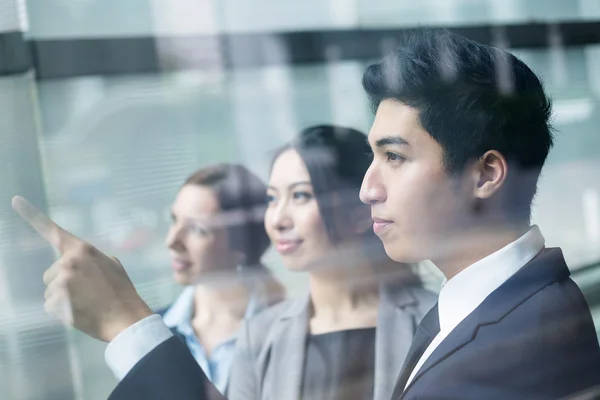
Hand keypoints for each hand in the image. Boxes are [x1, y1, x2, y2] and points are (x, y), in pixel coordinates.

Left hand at [12, 196, 153, 341]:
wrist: (126, 318)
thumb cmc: (121, 292)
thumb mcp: (112, 265)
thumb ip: (92, 259)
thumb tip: (83, 262)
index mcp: (82, 249)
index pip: (52, 230)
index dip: (31, 214)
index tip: (15, 199)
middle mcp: (68, 262)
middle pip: (51, 273)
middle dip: (64, 282)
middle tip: (87, 292)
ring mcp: (61, 281)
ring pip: (50, 290)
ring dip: (63, 298)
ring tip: (87, 303)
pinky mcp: (56, 301)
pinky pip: (50, 306)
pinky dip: (62, 311)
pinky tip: (81, 312)